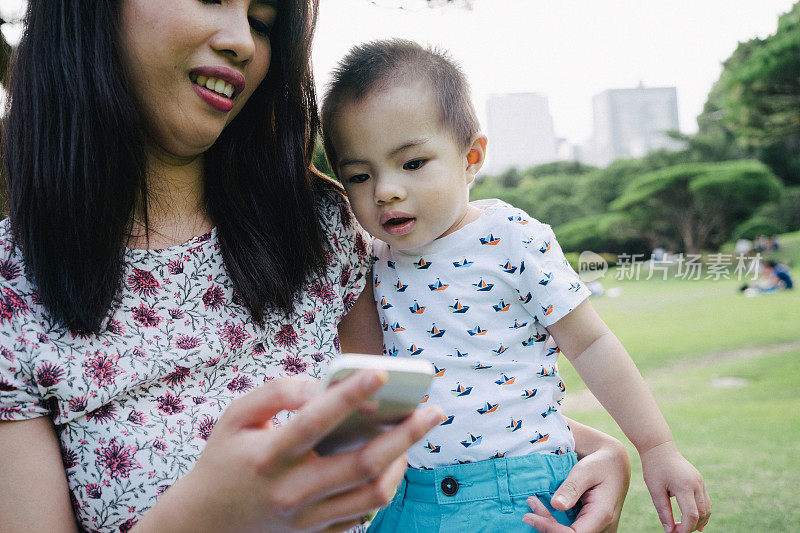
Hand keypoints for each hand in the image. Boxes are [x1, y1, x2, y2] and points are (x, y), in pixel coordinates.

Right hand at [135, 371, 442, 532]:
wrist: (206, 523)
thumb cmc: (225, 459)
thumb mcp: (236, 417)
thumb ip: (276, 392)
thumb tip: (320, 386)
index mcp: (269, 456)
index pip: (315, 421)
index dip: (349, 394)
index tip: (382, 372)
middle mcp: (293, 491)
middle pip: (363, 464)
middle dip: (407, 435)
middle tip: (434, 410)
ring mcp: (309, 518)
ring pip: (373, 494)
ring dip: (403, 461)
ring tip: (414, 433)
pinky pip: (365, 513)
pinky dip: (384, 484)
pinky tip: (392, 459)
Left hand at [523, 439, 629, 531]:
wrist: (614, 465)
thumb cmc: (600, 464)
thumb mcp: (585, 470)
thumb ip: (572, 488)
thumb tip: (556, 505)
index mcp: (602, 515)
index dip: (550, 529)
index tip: (530, 516)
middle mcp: (603, 528)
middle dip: (546, 525)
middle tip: (531, 503)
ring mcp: (599, 529)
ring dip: (549, 524)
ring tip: (534, 504)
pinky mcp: (592, 526)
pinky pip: (572, 530)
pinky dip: (555, 523)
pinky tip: (543, 510)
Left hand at [640, 441, 710, 532]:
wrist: (659, 448)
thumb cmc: (654, 468)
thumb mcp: (655, 490)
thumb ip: (663, 511)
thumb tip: (670, 531)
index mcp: (684, 486)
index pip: (691, 515)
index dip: (685, 529)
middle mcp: (696, 484)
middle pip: (702, 514)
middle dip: (691, 526)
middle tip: (676, 531)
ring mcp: (700, 482)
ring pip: (707, 509)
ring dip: (698, 521)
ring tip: (683, 527)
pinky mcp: (700, 481)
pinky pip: (705, 501)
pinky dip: (701, 512)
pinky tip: (694, 521)